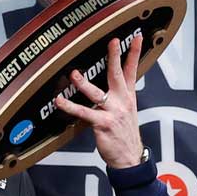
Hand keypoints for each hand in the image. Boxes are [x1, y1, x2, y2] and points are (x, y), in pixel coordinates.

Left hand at [53, 36, 145, 167]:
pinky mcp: (103, 124)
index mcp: (128, 97)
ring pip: (97, 93)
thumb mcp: (128, 111)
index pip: (133, 70)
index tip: (137, 37)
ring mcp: (113, 112)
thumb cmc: (125, 135)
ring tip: (74, 74)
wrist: (129, 158)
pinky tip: (60, 101)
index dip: (135, 53)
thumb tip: (113, 82)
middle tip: (113, 42)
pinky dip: (70, 106)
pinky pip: (84, 113)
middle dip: (115, 57)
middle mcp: (122, 101)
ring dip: (84, 83)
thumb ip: (120, 95)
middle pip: (118, 75)